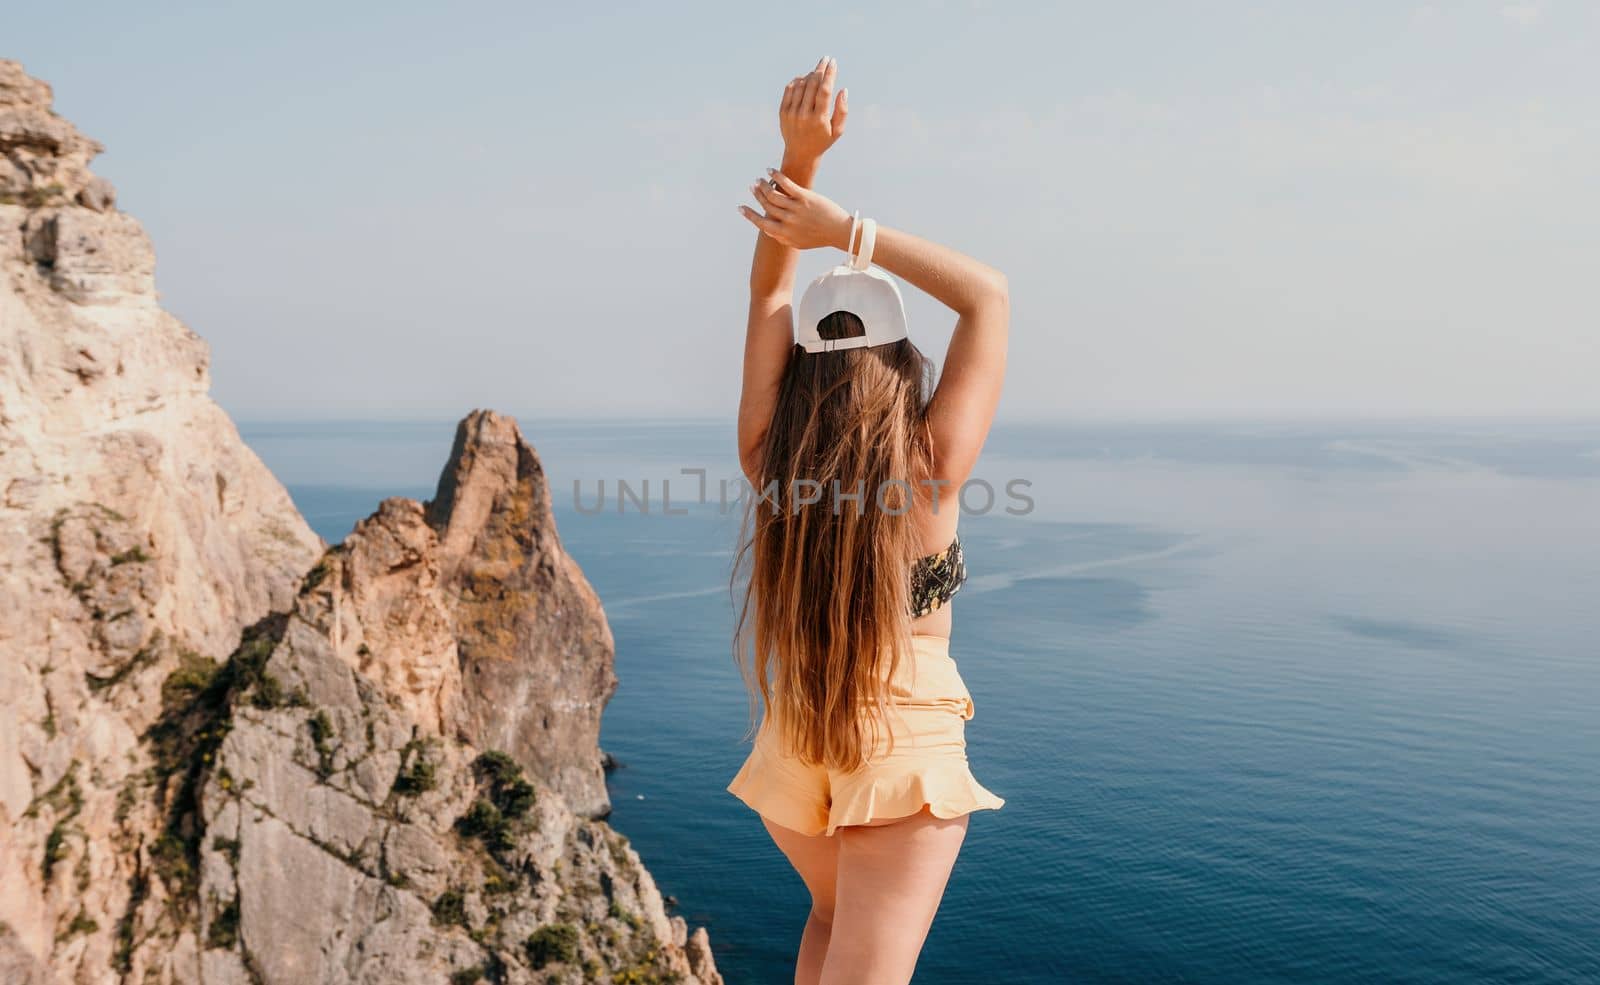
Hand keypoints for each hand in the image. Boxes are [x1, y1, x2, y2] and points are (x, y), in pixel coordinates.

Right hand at [738, 170, 852, 250]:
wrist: (839, 232)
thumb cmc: (819, 238)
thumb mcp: (798, 243)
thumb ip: (782, 238)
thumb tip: (769, 231)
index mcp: (784, 234)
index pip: (761, 223)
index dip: (749, 215)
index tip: (740, 207)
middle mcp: (788, 221)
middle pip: (766, 205)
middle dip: (757, 195)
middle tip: (752, 186)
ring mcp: (796, 209)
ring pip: (773, 194)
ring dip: (763, 186)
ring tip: (759, 180)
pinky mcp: (805, 197)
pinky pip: (786, 185)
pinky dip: (776, 176)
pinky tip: (769, 171)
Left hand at [779, 56, 847, 164]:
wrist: (800, 154)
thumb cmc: (822, 140)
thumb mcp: (837, 130)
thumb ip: (842, 110)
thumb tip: (843, 89)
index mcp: (819, 119)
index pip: (824, 90)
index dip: (829, 74)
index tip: (833, 62)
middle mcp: (803, 115)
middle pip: (812, 84)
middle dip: (820, 69)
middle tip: (825, 60)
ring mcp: (791, 113)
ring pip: (801, 84)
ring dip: (810, 75)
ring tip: (817, 72)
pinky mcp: (782, 112)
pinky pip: (790, 89)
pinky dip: (798, 80)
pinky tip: (805, 78)